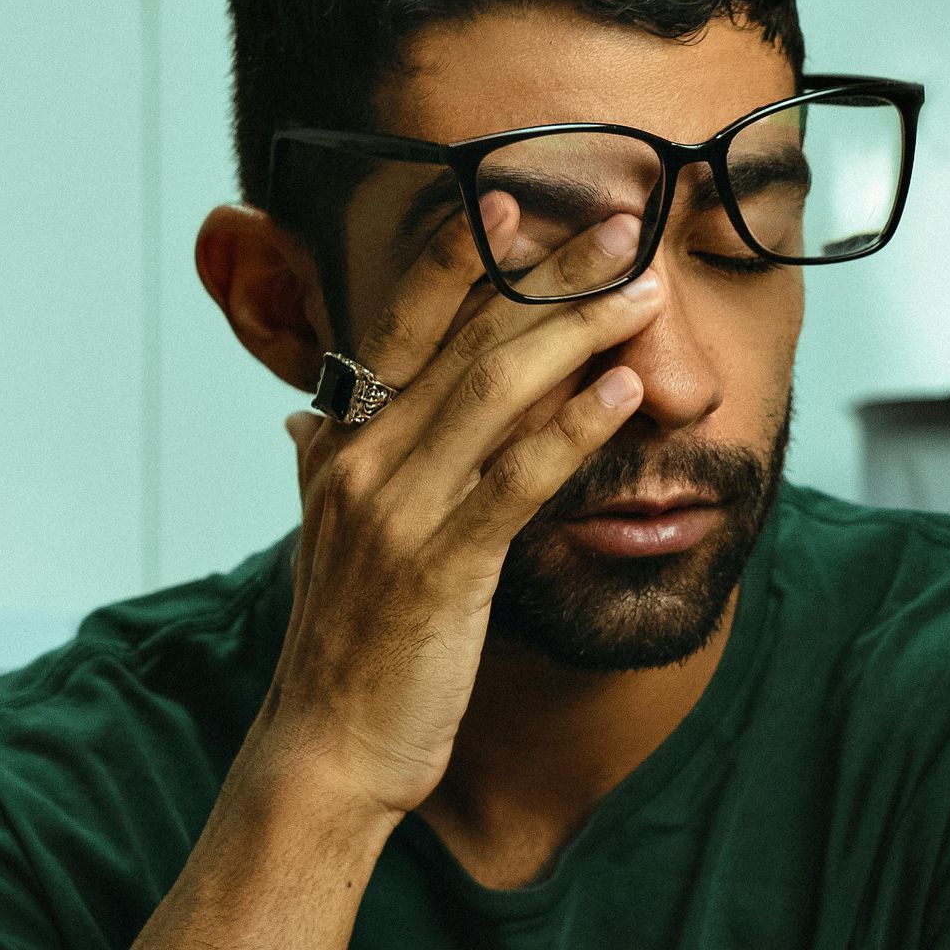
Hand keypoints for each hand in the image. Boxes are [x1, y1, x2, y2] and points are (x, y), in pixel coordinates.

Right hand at [257, 200, 663, 817]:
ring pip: (496, 391)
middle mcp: (362, 459)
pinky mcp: (441, 569)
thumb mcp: (324, 537)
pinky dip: (573, 430)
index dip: (462, 254)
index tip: (521, 200)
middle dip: (550, 274)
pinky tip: (623, 394)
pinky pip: (515, 482)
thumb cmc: (345, 646)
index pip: (403, 319)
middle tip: (621, 222)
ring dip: (579, 331)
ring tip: (644, 292)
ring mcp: (398, 511)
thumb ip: (323, 467)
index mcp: (339, 442)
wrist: (328, 749)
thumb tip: (306, 419)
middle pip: (465, 337)